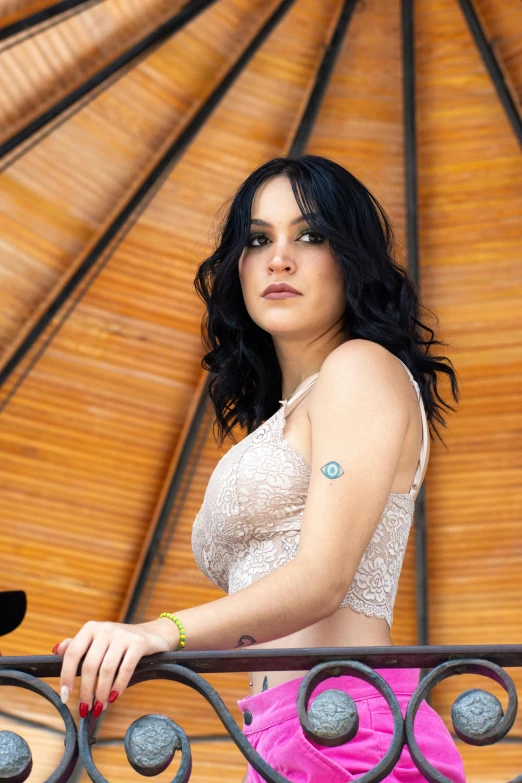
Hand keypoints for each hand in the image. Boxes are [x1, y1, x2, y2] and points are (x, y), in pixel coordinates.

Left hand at [54, 619, 176, 717]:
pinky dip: (118, 686)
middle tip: (85, 709)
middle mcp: (105, 628)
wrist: (153, 634)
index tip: (65, 696)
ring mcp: (123, 635)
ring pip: (106, 670)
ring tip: (100, 706)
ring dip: (101, 693)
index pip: (72, 653)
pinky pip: (125, 669)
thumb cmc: (120, 642)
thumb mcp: (98, 641)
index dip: (67, 676)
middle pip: (90, 665)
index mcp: (91, 628)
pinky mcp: (139, 643)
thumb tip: (56, 650)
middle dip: (86, 691)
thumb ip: (78, 646)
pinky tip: (114, 697)